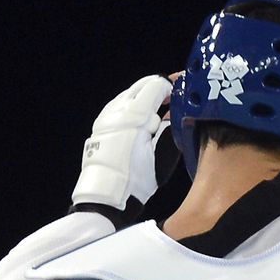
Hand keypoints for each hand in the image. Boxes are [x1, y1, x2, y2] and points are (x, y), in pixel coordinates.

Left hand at [73, 74, 179, 217]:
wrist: (107, 194)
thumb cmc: (137, 178)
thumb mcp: (161, 155)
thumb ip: (169, 130)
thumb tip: (173, 115)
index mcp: (134, 115)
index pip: (154, 86)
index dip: (169, 86)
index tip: (178, 93)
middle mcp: (117, 110)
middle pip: (140, 86)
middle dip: (156, 88)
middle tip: (170, 97)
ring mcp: (105, 116)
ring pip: (127, 94)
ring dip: (143, 97)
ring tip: (156, 108)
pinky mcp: (100, 124)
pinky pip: (118, 105)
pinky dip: (131, 105)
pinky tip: (139, 117)